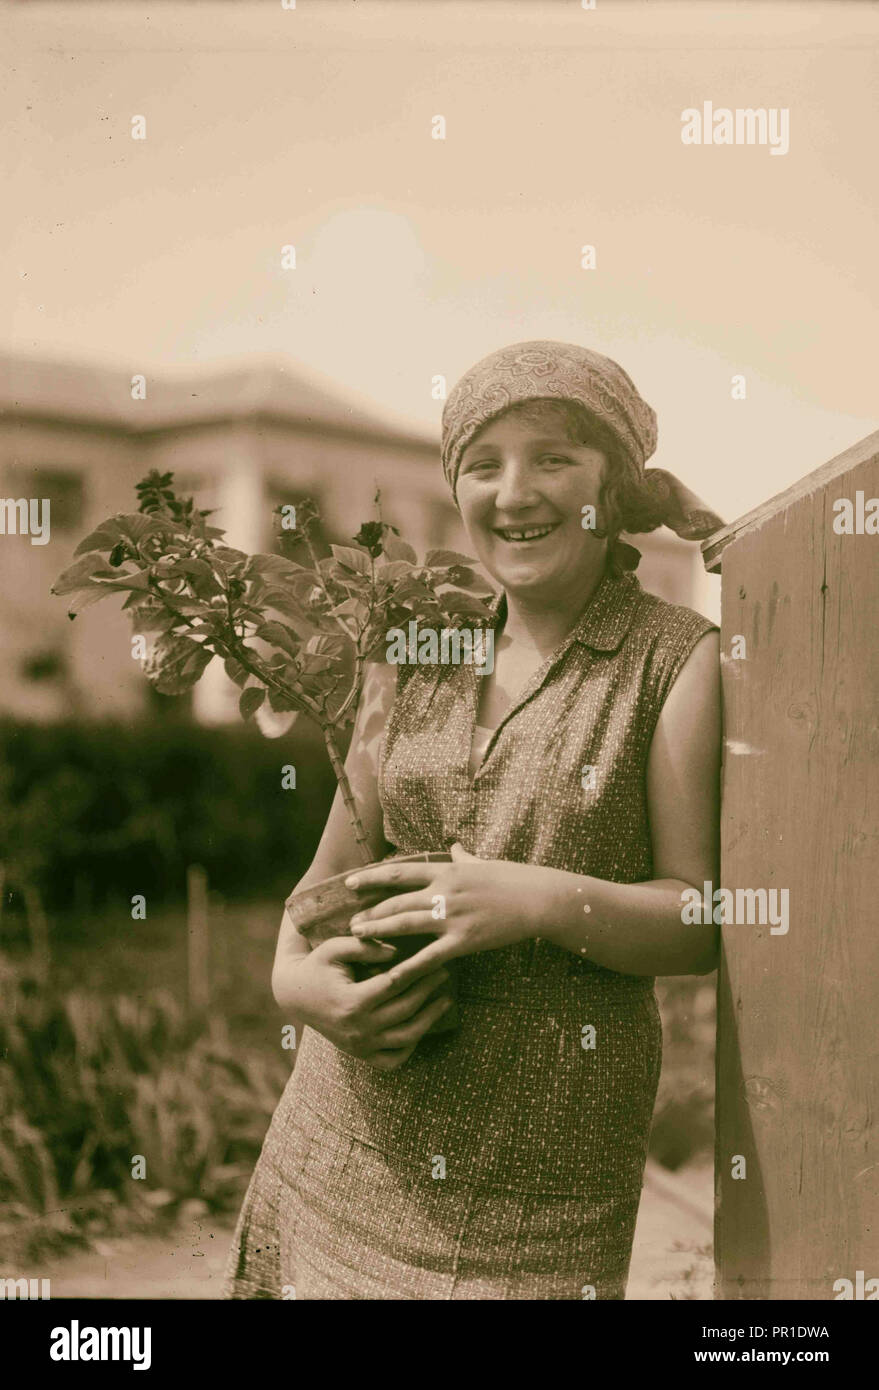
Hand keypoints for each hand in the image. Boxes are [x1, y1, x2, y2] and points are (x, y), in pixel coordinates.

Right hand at [273, 935, 453, 1069]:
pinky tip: (422, 1026)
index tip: (437, 959)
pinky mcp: (361, 1055)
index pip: (395, 984)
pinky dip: (411, 1046)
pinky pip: (393, 1059)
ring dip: (430, 1018)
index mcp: (351, 1002)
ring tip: (445, 1000)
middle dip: (429, 989)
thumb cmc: (318, 966)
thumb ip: (365, 946)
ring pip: (406, 1037)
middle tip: (445, 972)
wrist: (296, 996)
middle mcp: (357, 1029)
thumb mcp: (335, 948)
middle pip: (405, 1009)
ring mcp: (360, 1046)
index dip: (419, 970)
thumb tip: (397, 952)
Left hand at [345, 843, 546, 986]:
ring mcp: (452, 917)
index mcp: (446, 871)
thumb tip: (454, 845)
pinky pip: (430, 956)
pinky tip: (392, 974)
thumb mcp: (483, 863)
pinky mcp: (464, 940)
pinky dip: (410, 965)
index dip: (372, 878)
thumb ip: (463, 856)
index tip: (351, 883)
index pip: (400, 873)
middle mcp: (444, 892)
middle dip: (370, 912)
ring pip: (406, 924)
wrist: (537, 898)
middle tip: (349, 922)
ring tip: (358, 937)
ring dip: (379, 930)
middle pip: (397, 901)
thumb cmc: (512, 879)